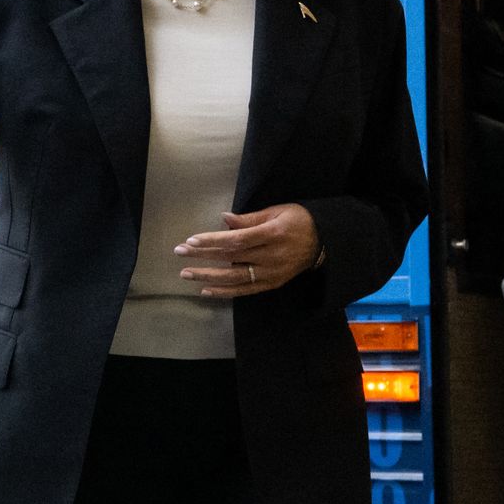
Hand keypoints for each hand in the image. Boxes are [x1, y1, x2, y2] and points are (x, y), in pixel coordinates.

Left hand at [174, 204, 320, 297]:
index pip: (237, 240)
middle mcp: (272, 256)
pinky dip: (225, 292)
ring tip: (187, 274)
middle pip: (232, 258)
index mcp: (273, 234)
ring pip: (235, 278)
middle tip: (180, 253)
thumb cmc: (298, 221)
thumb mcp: (277, 212)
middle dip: (203, 256)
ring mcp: (272, 273)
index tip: (192, 241)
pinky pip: (245, 290)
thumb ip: (249, 219)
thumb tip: (224, 219)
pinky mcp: (272, 284)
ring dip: (208, 277)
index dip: (213, 241)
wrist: (323, 242)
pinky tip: (206, 289)